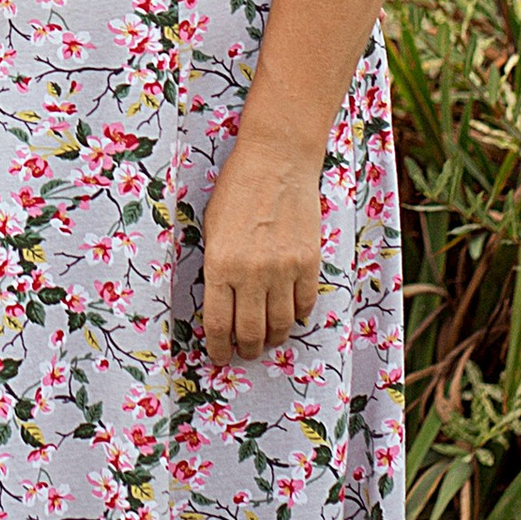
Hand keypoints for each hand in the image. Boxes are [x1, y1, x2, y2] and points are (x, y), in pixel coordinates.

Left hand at [199, 136, 321, 364]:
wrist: (277, 162)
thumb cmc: (237, 191)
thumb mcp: (212, 229)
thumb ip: (217, 267)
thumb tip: (221, 303)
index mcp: (220, 265)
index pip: (218, 323)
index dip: (217, 348)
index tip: (218, 357)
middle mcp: (252, 273)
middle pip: (250, 331)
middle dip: (246, 349)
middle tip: (244, 352)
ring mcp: (284, 270)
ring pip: (280, 324)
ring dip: (272, 338)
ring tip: (266, 339)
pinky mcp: (309, 263)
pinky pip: (304, 304)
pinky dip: (296, 316)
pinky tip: (289, 316)